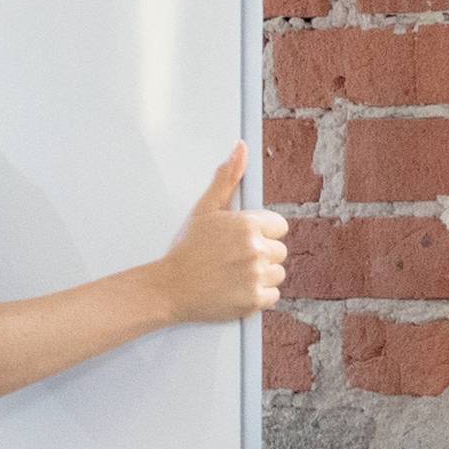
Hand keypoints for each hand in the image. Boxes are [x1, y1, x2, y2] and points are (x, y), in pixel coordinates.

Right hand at [143, 144, 285, 326]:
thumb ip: (227, 179)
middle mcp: (255, 249)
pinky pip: (272, 295)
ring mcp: (255, 276)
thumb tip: (240, 148)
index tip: (241, 241)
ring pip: (277, 273)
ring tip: (234, 275)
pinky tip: (236, 289)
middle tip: (233, 260)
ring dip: (261, 276)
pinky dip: (257, 296)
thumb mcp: (205, 209)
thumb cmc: (186, 250)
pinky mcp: (254, 300)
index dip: (261, 233)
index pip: (279, 226)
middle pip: (279, 251)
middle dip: (260, 255)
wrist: (168, 288)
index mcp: (247, 225)